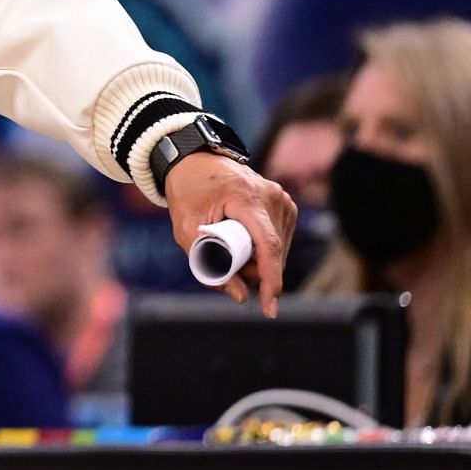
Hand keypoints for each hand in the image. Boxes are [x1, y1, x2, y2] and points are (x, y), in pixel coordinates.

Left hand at [165, 154, 297, 316]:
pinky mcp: (284, 203)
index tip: (269, 309)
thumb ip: (208, 264)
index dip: (271, 281)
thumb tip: (241, 297)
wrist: (193, 160)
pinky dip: (263, 248)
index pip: (268, 246)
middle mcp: (271, 196)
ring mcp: (281, 198)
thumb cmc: (187, 193)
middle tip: (224, 265)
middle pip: (273, 252)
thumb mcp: (186, 230)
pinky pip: (280, 238)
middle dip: (254, 271)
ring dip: (258, 260)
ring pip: (278, 248)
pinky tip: (244, 240)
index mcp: (246, 198)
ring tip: (229, 245)